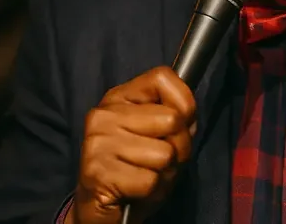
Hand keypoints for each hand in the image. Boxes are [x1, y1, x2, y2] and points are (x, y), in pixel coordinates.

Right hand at [70, 66, 196, 223]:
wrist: (101, 208)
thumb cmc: (136, 168)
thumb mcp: (160, 135)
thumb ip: (176, 117)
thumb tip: (188, 113)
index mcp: (119, 98)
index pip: (162, 77)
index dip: (184, 102)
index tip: (180, 123)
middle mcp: (104, 115)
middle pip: (173, 120)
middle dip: (180, 147)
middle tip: (162, 161)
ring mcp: (98, 142)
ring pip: (165, 154)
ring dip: (165, 172)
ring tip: (147, 175)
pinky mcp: (97, 172)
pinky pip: (150, 180)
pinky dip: (151, 190)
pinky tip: (135, 190)